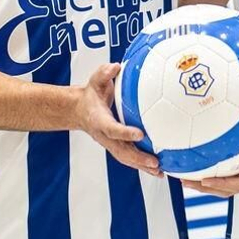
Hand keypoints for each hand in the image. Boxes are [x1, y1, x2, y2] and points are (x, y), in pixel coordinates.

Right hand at [73, 63, 160, 177]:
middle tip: (155, 162)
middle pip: (121, 151)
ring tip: (160, 171)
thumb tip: (115, 66)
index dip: (125, 133)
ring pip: (126, 159)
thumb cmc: (91, 94)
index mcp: (99, 120)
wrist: (79, 110)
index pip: (112, 129)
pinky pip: (129, 158)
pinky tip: (158, 170)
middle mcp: (105, 135)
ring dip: (142, 166)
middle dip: (138, 158)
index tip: (140, 134)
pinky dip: (142, 166)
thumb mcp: (95, 80)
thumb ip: (104, 73)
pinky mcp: (116, 146)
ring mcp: (110, 143)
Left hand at [181, 123, 238, 195]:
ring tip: (183, 175)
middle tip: (181, 179)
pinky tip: (204, 159)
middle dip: (202, 186)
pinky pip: (230, 173)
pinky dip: (215, 171)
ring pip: (225, 184)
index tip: (201, 180)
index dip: (218, 183)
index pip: (237, 183)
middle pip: (224, 188)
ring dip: (204, 182)